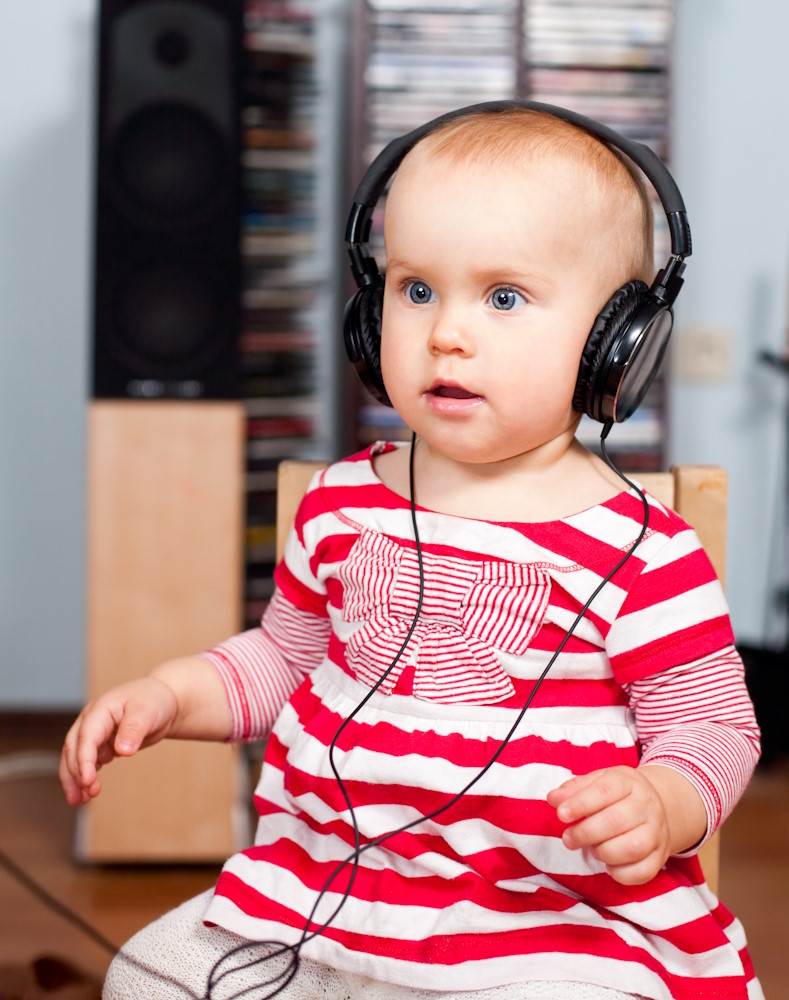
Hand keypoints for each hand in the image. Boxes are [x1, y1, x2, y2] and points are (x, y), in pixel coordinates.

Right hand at [59, 677, 178, 805]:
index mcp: (100, 709)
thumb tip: (122, 750)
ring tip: (79, 801)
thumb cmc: (154, 700)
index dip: (84, 760)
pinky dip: (84, 777)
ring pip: (75, 757)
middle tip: (87, 794)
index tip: (88, 780)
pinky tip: (86, 793)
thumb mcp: (147, 711)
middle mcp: (91, 720)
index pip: (86, 736)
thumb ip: (134, 729)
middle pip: (74, 748)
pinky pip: (87, 762)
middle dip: (76, 773)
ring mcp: (94, 733)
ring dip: (74, 779)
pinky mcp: (100, 745)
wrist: (163, 701)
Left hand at [547, 765, 675, 884]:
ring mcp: (657, 832)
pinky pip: (643, 872)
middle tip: (568, 839)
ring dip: (603, 852)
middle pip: (616, 820)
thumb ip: (573, 789)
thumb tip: (553, 798)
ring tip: (591, 849)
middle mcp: (647, 805)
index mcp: (628, 782)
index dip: (580, 804)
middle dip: (586, 833)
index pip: (604, 791)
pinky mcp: (661, 856)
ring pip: (632, 848)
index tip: (561, 814)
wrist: (657, 806)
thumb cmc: (617, 794)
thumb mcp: (597, 781)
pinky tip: (608, 864)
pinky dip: (621, 873)